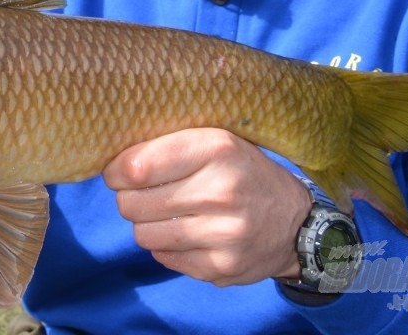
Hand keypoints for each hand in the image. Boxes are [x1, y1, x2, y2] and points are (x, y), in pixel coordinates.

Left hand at [102, 128, 308, 286]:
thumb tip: (112, 162)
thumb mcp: (215, 141)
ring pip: (143, 234)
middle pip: (132, 203)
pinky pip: (162, 257)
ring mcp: (223, 233)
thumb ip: (167, 145)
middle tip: (144, 194)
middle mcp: (221, 191)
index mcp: (216, 149)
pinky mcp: (221, 266)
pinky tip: (185, 233)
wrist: (295, 223)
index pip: (136, 167)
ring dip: (146, 224)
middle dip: (129, 198)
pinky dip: (165, 246)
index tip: (118, 173)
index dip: (116, 171)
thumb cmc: (242, 173)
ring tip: (166, 214)